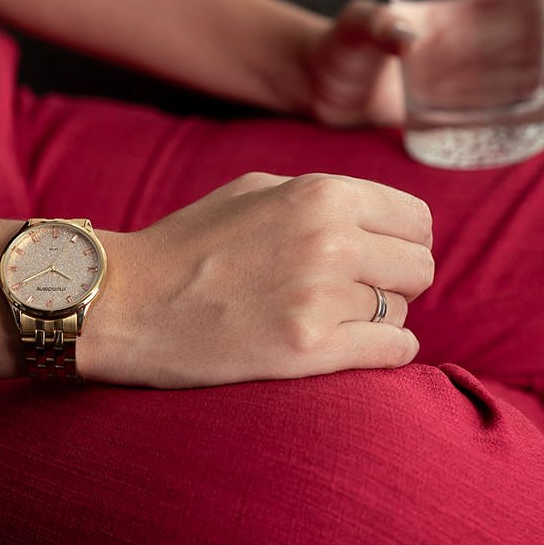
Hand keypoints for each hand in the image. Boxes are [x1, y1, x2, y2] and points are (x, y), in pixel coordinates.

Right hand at [81, 172, 433, 388]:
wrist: (123, 303)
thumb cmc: (185, 245)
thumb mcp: (253, 191)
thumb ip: (321, 196)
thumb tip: (382, 219)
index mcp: (320, 194)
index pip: (416, 220)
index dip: (401, 242)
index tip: (380, 260)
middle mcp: (330, 241)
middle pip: (419, 268)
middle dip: (395, 282)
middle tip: (356, 294)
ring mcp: (321, 297)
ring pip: (402, 312)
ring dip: (377, 318)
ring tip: (331, 319)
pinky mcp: (307, 350)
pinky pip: (393, 352)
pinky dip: (382, 353)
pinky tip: (348, 347)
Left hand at [306, 0, 543, 128]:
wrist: (319, 90)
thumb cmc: (335, 47)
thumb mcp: (356, 28)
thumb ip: (377, 25)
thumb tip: (408, 37)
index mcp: (466, 11)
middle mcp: (480, 43)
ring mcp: (474, 80)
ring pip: (540, 78)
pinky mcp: (462, 114)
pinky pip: (514, 113)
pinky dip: (541, 118)